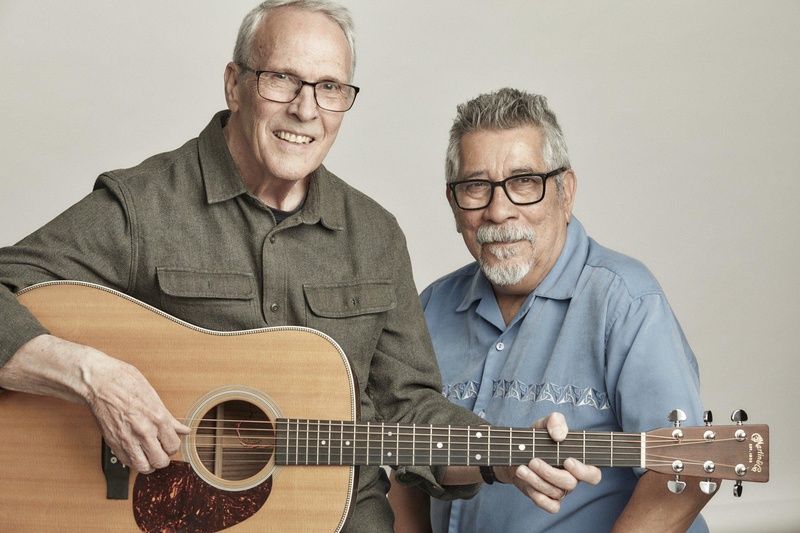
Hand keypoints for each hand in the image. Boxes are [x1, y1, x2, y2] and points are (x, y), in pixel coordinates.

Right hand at [85, 354, 191, 472]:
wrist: (100, 383)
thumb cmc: (126, 383)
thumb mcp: (154, 397)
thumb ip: (170, 419)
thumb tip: (184, 430)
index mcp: (158, 418)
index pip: (173, 446)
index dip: (173, 447)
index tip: (169, 443)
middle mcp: (144, 432)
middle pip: (160, 461)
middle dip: (163, 458)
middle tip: (161, 451)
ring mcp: (127, 439)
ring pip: (144, 467)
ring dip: (149, 464)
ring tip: (149, 455)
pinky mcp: (113, 443)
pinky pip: (127, 462)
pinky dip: (134, 462)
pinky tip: (136, 452)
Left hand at [495, 412, 601, 512]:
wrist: (514, 451)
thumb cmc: (536, 438)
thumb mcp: (544, 423)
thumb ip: (556, 422)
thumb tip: (560, 435)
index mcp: (577, 462)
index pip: (593, 474)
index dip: (583, 471)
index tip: (566, 460)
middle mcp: (571, 478)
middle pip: (569, 483)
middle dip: (549, 472)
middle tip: (533, 461)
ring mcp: (560, 490)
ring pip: (555, 492)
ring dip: (536, 480)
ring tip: (522, 468)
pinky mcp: (546, 498)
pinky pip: (550, 506)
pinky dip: (539, 498)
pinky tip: (528, 486)